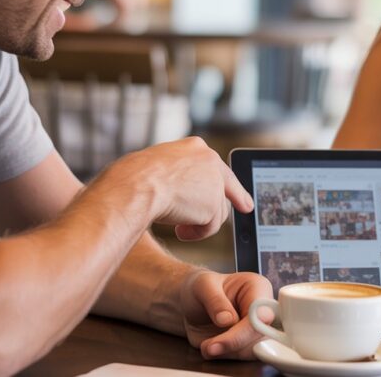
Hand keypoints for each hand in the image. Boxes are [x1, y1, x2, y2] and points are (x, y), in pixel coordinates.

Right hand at [97, 137, 252, 240]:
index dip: (231, 184)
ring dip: (199, 223)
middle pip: (224, 188)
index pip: (217, 167)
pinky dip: (197, 233)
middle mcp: (209, 160)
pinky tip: (180, 231)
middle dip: (228, 204)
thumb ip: (177, 176)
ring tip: (178, 227)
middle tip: (240, 210)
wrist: (135, 185)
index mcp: (194, 147)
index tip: (245, 199)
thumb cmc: (135, 178)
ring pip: (217, 211)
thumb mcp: (158, 169)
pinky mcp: (214, 203)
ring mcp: (214, 181)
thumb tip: (184, 194)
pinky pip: (211, 226)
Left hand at [179, 270, 273, 359]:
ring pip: (253, 352)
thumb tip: (227, 320)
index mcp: (257, 288)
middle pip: (261, 337)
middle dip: (234, 344)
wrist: (192, 303)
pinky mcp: (245, 346)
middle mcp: (261, 311)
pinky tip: (210, 347)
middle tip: (211, 346)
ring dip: (227, 352)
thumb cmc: (201, 288)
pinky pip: (241, 359)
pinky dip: (223, 357)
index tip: (229, 329)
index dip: (249, 327)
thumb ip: (215, 300)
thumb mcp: (202, 286)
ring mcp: (254, 331)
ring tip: (207, 344)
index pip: (262, 313)